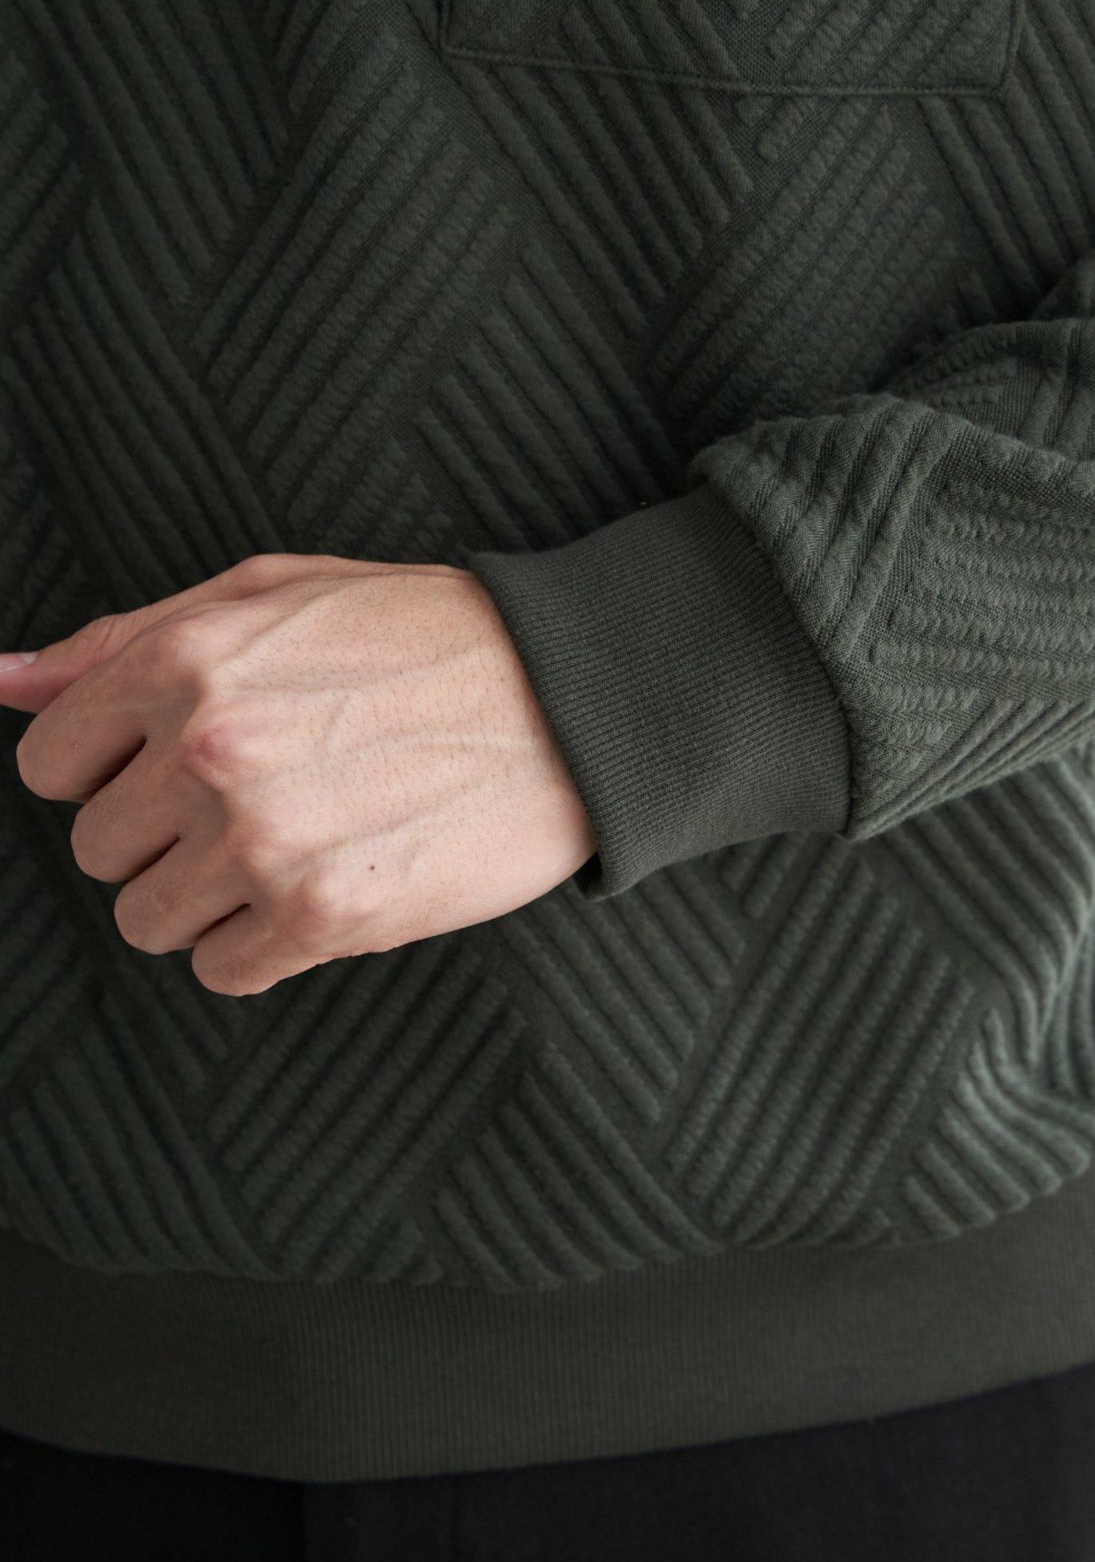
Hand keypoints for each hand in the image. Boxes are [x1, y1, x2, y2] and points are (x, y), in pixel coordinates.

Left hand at [0, 555, 596, 994]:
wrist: (573, 698)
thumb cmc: (429, 633)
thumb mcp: (272, 593)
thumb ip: (124, 639)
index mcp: (186, 659)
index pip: (53, 762)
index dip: (119, 764)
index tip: (188, 760)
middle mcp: (210, 750)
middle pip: (99, 849)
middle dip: (167, 831)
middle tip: (268, 796)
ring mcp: (263, 840)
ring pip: (149, 920)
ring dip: (212, 894)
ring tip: (301, 841)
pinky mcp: (324, 915)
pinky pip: (221, 969)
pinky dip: (264, 944)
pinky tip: (330, 882)